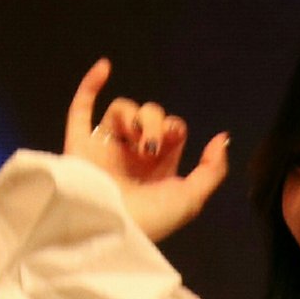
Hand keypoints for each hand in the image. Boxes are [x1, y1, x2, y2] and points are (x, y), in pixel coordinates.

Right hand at [62, 59, 228, 242]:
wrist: (107, 231)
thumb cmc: (150, 221)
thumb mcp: (191, 199)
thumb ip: (211, 170)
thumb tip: (221, 138)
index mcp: (158, 169)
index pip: (171, 130)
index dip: (173, 128)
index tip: (172, 139)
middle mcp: (132, 156)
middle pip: (148, 115)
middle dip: (154, 121)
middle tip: (149, 146)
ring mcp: (104, 150)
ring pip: (121, 111)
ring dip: (132, 114)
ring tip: (133, 136)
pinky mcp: (78, 147)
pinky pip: (81, 111)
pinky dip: (90, 86)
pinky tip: (105, 67)